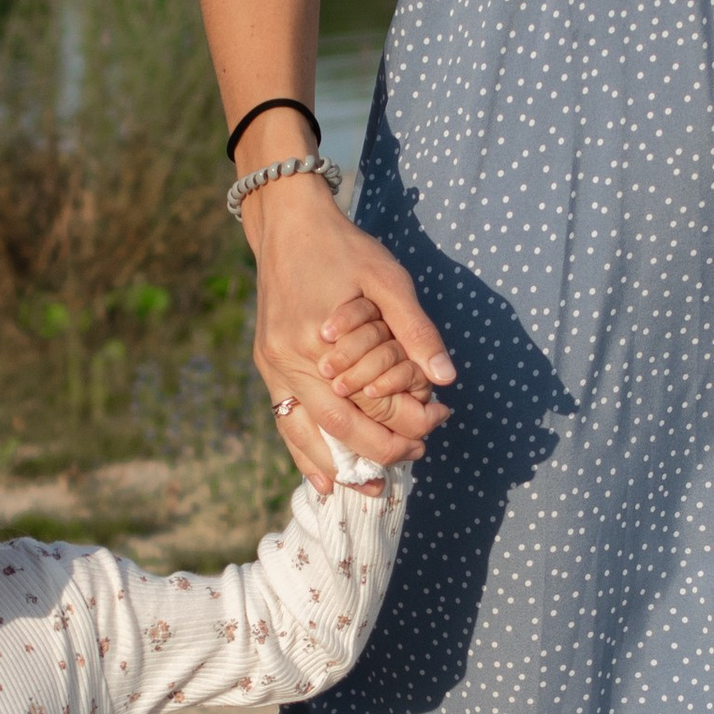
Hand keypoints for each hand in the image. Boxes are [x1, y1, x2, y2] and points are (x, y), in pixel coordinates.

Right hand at [249, 178, 454, 490]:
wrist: (288, 223)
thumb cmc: (344, 247)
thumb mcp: (388, 279)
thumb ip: (416, 331)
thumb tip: (447, 378)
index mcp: (318, 340)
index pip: (366, 404)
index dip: (401, 426)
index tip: (433, 429)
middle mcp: (288, 359)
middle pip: (333, 426)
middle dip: (372, 454)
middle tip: (409, 463)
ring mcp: (271, 364)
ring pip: (300, 432)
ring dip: (333, 467)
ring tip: (366, 491)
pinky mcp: (266, 362)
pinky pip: (284, 418)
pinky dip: (304, 451)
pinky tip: (323, 478)